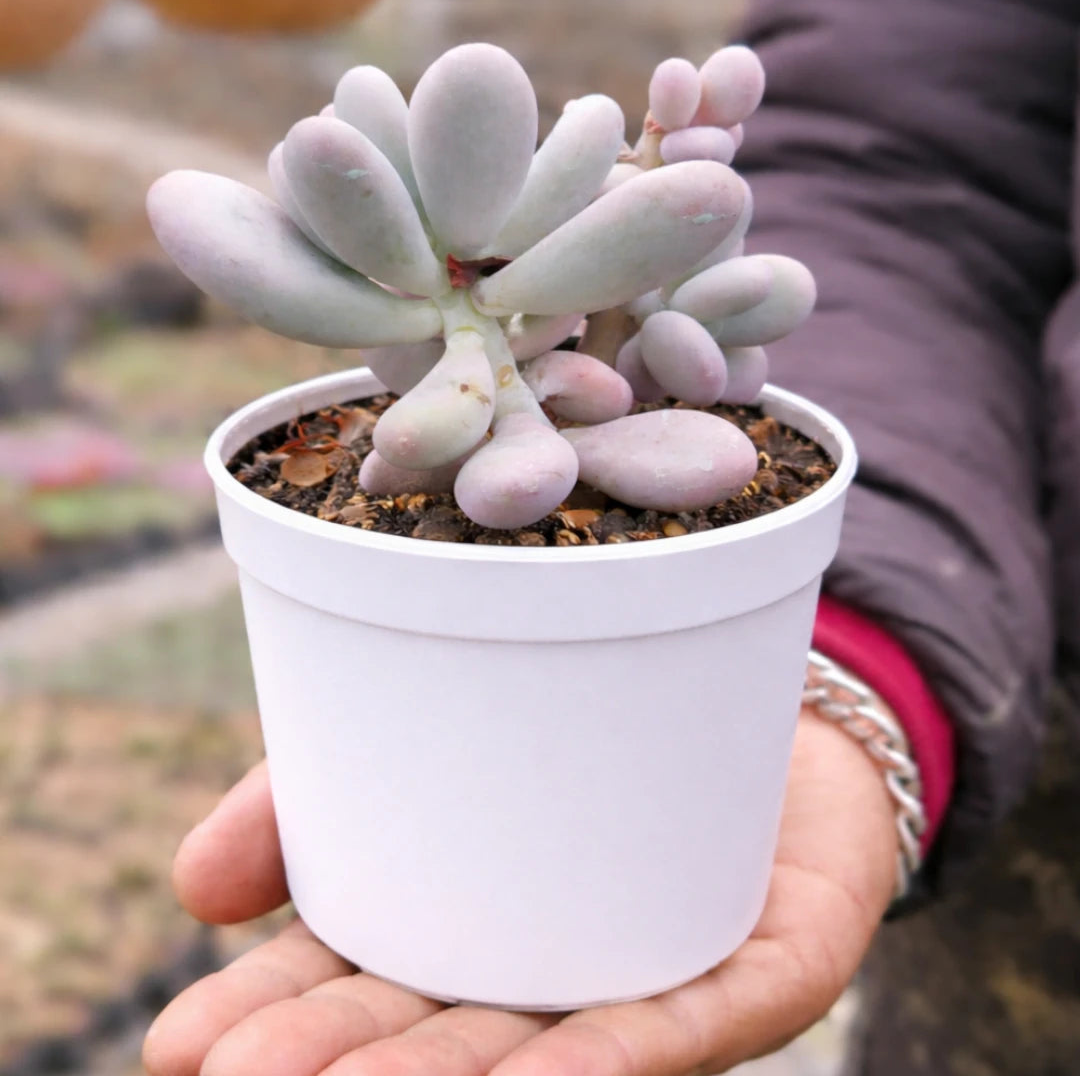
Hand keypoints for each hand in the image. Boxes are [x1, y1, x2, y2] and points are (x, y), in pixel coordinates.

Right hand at [144, 711, 897, 1075]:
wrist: (753, 683)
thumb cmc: (583, 717)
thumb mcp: (437, 725)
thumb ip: (312, 791)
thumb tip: (192, 888)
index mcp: (473, 924)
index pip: (360, 989)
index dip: (277, 1020)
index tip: (184, 1041)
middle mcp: (555, 972)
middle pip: (441, 1038)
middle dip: (341, 1063)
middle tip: (241, 1072)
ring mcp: (653, 976)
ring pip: (547, 1055)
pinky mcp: (757, 970)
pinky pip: (686, 1025)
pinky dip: (609, 1061)